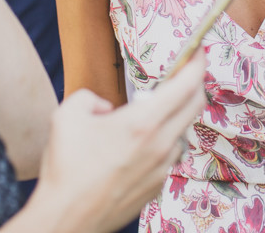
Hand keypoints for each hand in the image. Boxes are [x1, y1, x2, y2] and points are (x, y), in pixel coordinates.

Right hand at [25, 56, 207, 232]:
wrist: (67, 217)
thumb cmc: (66, 167)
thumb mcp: (67, 115)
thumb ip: (90, 98)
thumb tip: (106, 108)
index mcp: (143, 122)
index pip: (186, 84)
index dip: (197, 62)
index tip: (198, 49)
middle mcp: (160, 145)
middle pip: (195, 106)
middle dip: (194, 83)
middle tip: (183, 73)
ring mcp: (162, 168)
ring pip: (182, 132)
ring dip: (174, 117)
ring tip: (150, 114)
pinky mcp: (157, 187)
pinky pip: (168, 156)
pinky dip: (161, 143)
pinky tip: (136, 147)